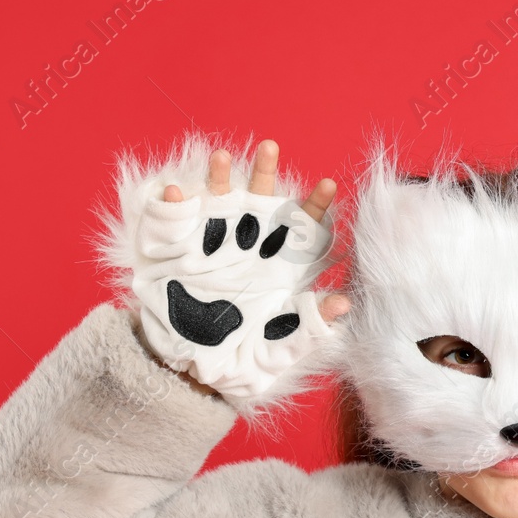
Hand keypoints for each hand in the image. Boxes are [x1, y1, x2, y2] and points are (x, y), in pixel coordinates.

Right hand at [115, 138, 350, 406]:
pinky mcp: (180, 253)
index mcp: (281, 268)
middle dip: (266, 173)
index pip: (305, 230)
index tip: (328, 186)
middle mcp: (251, 248)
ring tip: (221, 156)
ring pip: (220, 200)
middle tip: (270, 147)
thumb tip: (343, 303)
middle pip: (263, 202)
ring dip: (221, 176)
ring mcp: (215, 246)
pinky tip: (175, 194)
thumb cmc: (242, 359)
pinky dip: (174, 205)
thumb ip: (310, 327)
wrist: (191, 370)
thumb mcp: (279, 348)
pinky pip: (175, 222)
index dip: (317, 207)